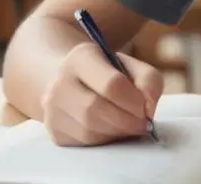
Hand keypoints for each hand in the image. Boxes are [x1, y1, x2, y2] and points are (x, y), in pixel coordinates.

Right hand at [40, 42, 163, 145]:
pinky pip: (83, 143)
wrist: (71, 79)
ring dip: (116, 134)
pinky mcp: (53, 131)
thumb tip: (148, 110)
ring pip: (89, 131)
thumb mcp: (130, 64)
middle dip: (126, 122)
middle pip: (96, 110)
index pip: (111, 84)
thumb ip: (148, 80)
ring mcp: (52, 108)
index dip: (133, 102)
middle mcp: (60, 82)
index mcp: (81, 57)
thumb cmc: (107, 72)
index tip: (146, 109)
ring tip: (129, 127)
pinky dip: (104, 141)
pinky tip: (112, 131)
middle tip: (143, 125)